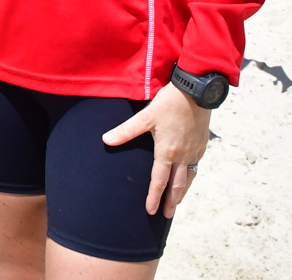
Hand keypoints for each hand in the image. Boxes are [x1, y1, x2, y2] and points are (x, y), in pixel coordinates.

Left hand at [103, 82, 210, 217]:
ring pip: (189, 178)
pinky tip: (188, 178)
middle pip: (177, 185)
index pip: (159, 180)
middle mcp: (183, 156)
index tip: (150, 211)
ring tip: (178, 202)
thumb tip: (106, 140)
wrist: (196, 93)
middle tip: (167, 215)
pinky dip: (190, 178)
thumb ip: (126, 131)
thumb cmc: (169, 103)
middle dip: (171, 201)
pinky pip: (196, 167)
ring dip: (182, 192)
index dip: (154, 196)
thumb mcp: (145, 117)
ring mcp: (194, 152)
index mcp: (167, 151)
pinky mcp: (201, 145)